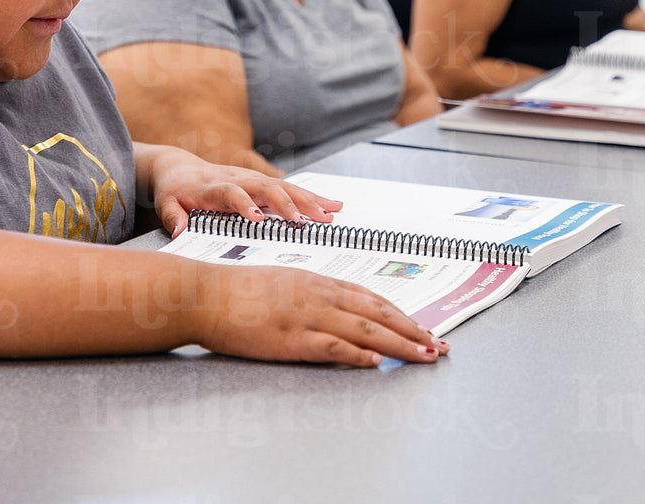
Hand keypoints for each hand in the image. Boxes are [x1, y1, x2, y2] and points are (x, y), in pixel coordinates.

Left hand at [140, 144, 342, 235]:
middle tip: (311, 221)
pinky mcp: (263, 184)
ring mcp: (253, 180)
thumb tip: (179, 232)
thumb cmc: (175, 190)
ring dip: (309, 201)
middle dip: (290, 205)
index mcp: (214, 187)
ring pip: (285, 187)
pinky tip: (334, 206)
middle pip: (268, 189)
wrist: (180, 167)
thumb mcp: (166, 203)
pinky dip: (313, 198)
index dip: (245, 204)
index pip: (232, 193)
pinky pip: (291, 190)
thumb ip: (173, 216)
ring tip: (332, 215)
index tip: (258, 219)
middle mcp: (239, 180)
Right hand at [192, 263, 448, 366]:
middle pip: (378, 313)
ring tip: (424, 355)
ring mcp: (307, 315)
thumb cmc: (237, 290)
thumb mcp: (281, 283)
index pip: (370, 298)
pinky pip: (332, 347)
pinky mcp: (291, 337)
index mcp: (316, 281)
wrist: (205, 294)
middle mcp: (319, 294)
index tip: (422, 326)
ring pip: (365, 330)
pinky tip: (376, 363)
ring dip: (400, 344)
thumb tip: (334, 310)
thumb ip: (310, 294)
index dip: (400, 314)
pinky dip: (357, 355)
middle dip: (413, 329)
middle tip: (439, 344)